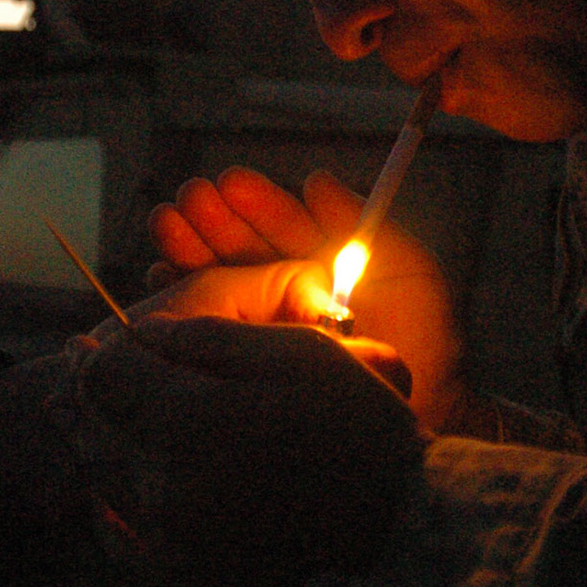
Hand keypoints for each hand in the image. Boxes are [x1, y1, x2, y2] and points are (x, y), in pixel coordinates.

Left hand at [59, 316, 423, 586]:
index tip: (101, 338)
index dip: (103, 350)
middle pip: (99, 424)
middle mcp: (168, 488)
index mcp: (195, 423)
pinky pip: (117, 536)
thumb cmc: (359, 430)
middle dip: (88, 388)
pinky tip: (106, 482)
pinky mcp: (180, 577)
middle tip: (76, 362)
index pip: (109, 375)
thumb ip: (210, 338)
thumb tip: (146, 336)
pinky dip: (104, 502)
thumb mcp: (298, 354)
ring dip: (86, 437)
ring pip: (101, 476)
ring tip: (73, 410)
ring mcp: (170, 541)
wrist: (399, 529)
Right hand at [148, 167, 466, 429]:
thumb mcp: (404, 270)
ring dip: (188, 249)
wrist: (426, 408)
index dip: (255, 202)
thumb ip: (358, 226)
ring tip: (167, 223)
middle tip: (191, 198)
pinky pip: (205, 329)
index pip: (279, 224)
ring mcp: (262, 326)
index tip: (230, 182)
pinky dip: (179, 302)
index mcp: (319, 263)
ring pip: (214, 280)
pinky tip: (160, 275)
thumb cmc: (423, 338)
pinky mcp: (244, 362)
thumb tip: (314, 179)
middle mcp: (285, 290)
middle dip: (212, 219)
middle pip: (239, 246)